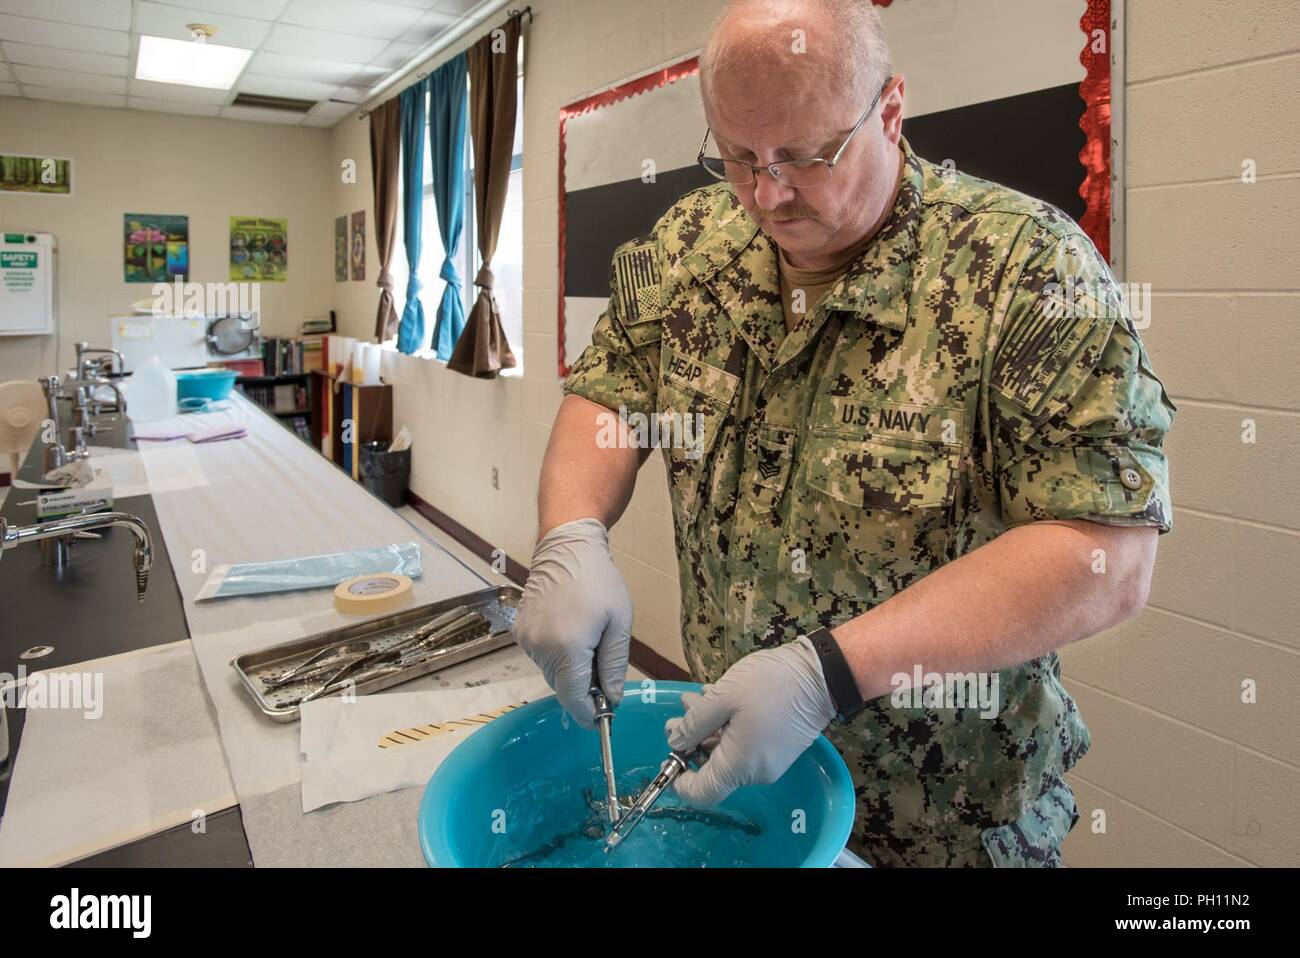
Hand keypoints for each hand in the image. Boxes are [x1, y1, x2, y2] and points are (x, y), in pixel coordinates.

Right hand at [513, 518, 631, 727]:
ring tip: (589, 638)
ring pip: (552, 672)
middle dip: (584, 687)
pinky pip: (541, 656)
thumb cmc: (599, 581)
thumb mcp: (619, 624)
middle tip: (604, 668)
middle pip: (563, 686)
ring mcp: (526, 638)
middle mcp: (540, 646)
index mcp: (567, 647)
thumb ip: (614, 665)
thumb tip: (611, 699)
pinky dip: (557, 654)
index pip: (574, 697)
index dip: (588, 713)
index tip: (601, 721)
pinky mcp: (521, 629)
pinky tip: (572, 629)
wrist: (567, 547)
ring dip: (570, 669)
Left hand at [665, 637, 836, 805]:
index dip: (679, 780)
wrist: (821, 676)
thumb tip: (675, 743)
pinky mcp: (779, 749)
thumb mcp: (723, 698)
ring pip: (728, 753)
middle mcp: (756, 773)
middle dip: (692, 740)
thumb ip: (694, 724)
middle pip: (713, 769)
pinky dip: (729, 728)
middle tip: (683, 709)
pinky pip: (745, 746)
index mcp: (740, 766)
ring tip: (700, 698)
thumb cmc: (770, 684)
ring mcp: (770, 762)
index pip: (701, 794)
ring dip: (709, 728)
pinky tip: (722, 701)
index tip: (669, 754)